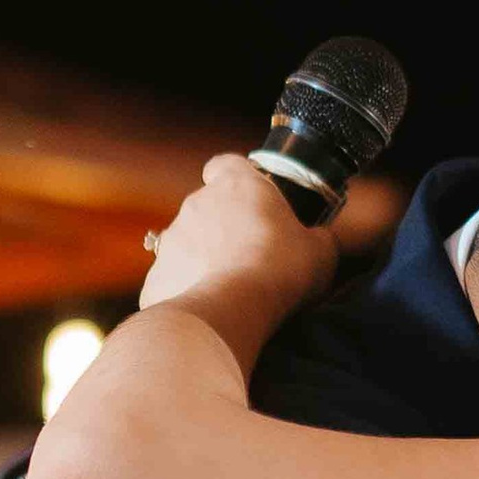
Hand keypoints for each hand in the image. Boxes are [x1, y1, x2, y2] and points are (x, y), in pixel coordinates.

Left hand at [139, 151, 339, 350]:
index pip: (227, 165)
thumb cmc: (280, 271)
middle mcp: (197, 204)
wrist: (231, 311)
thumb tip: (319, 241)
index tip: (249, 199)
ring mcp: (172, 240)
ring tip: (231, 293)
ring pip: (188, 246)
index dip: (236, 179)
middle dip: (224, 229)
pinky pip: (173, 282)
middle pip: (207, 208)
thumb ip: (318, 238)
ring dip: (205, 262)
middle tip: (252, 259)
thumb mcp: (320, 252)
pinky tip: (209, 313)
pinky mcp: (157, 277)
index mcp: (237, 185)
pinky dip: (188, 293)